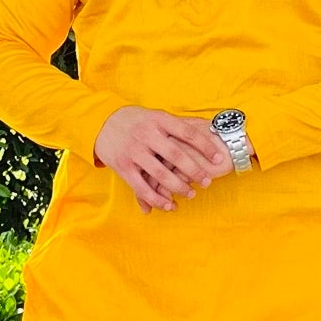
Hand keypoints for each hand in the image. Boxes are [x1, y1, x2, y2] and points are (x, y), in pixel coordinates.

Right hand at [93, 105, 233, 213]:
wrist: (101, 122)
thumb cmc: (136, 120)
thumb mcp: (155, 115)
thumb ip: (176, 124)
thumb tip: (207, 127)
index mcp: (158, 119)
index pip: (187, 133)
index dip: (205, 146)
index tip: (219, 158)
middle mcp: (146, 134)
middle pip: (176, 155)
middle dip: (194, 171)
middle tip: (207, 182)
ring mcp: (134, 151)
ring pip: (161, 174)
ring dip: (179, 187)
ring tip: (192, 194)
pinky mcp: (123, 167)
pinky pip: (142, 187)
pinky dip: (156, 199)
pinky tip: (169, 205)